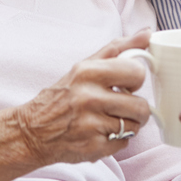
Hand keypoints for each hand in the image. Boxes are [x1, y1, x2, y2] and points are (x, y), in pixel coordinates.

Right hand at [13, 31, 153, 165]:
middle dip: (137, 108)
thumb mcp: (85, 66)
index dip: (136, 80)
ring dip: (127, 125)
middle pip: (141, 106)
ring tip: (109, 120)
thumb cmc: (63, 95)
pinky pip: (124, 143)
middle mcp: (89, 98)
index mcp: (88, 72)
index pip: (137, 73)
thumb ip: (118, 48)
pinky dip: (116, 140)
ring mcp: (90, 125)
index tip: (127, 83)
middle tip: (123, 106)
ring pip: (135, 127)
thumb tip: (147, 33)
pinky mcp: (92, 147)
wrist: (32, 131)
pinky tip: (100, 133)